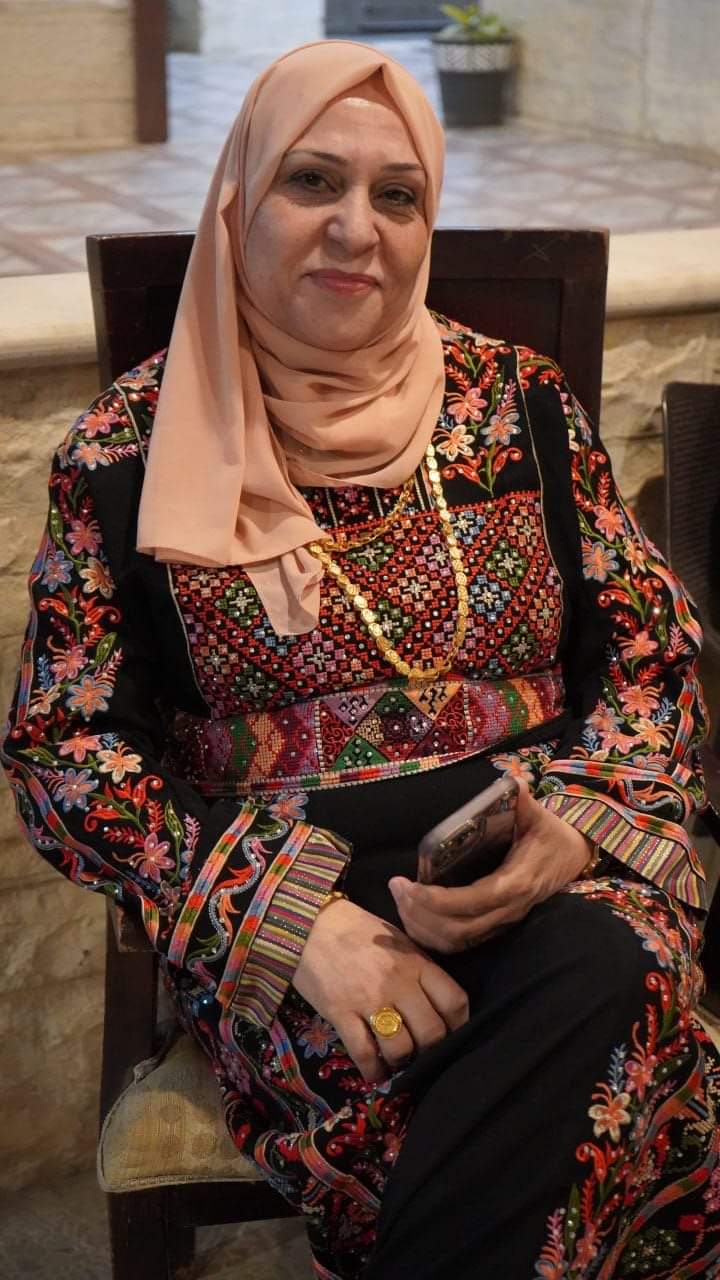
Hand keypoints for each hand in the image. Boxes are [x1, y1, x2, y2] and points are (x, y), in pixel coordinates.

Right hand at [292, 898, 468, 1082]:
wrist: (310, 923)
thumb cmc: (357, 929)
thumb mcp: (397, 940)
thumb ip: (419, 968)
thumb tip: (436, 1000)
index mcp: (416, 962)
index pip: (454, 1001)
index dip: (458, 1024)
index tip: (451, 1032)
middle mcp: (398, 983)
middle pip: (431, 1033)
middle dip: (430, 1048)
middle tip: (421, 1048)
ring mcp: (369, 1000)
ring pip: (401, 1049)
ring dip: (401, 1060)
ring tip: (396, 1058)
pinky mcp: (341, 1013)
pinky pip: (364, 1054)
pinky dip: (373, 1070)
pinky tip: (374, 1072)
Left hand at [389, 781, 592, 953]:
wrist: (571, 858)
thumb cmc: (550, 834)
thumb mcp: (539, 815)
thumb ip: (523, 799)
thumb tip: (512, 780)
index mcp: (516, 881)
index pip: (474, 900)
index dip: (440, 900)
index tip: (411, 886)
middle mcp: (508, 908)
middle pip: (459, 928)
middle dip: (421, 913)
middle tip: (396, 888)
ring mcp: (502, 922)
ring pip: (457, 941)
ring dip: (423, 927)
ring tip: (400, 899)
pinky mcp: (495, 927)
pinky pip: (461, 943)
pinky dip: (433, 936)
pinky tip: (413, 916)